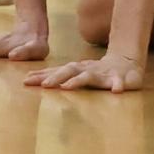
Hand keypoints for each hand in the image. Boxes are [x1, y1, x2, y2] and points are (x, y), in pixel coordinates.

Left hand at [24, 53, 144, 92]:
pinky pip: (119, 81)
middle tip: (43, 85)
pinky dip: (118, 84)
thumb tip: (36, 82)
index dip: (42, 75)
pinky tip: (116, 90)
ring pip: (90, 76)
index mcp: (77, 69)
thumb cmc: (99, 72)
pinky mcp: (119, 79)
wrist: (127, 63)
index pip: (57, 71)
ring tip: (67, 87)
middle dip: (56, 77)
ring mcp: (103, 74)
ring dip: (78, 80)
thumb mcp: (79, 74)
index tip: (26, 81)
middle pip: (70, 70)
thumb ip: (61, 77)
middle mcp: (88, 69)